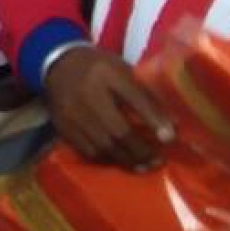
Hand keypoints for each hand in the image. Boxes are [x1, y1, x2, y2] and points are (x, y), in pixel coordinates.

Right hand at [44, 46, 170, 170]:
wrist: (58, 65)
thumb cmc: (99, 68)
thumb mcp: (123, 71)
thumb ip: (145, 94)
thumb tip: (171, 123)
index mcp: (108, 73)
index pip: (136, 98)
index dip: (154, 120)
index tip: (170, 138)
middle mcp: (88, 94)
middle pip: (119, 130)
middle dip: (141, 150)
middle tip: (157, 160)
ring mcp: (73, 113)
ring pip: (103, 146)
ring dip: (126, 160)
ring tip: (142, 166)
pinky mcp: (63, 127)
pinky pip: (88, 151)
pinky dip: (107, 159)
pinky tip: (119, 160)